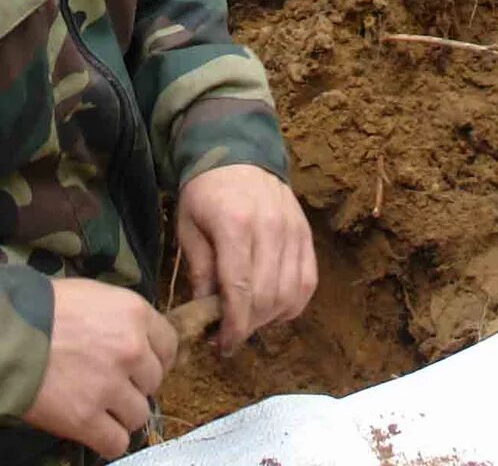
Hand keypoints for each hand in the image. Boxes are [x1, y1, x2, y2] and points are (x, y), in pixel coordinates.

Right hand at [23, 278, 175, 459]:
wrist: (2, 332)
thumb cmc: (42, 306)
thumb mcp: (91, 295)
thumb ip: (120, 318)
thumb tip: (135, 338)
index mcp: (134, 314)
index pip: (169, 345)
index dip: (156, 358)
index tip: (140, 366)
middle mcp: (131, 350)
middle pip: (154, 382)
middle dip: (135, 385)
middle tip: (109, 382)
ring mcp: (110, 387)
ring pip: (139, 415)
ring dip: (121, 414)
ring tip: (97, 405)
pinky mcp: (86, 419)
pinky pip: (117, 442)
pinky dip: (107, 439)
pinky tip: (93, 428)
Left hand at [175, 163, 317, 354]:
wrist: (239, 151)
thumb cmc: (206, 191)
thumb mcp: (189, 225)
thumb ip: (200, 268)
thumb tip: (207, 312)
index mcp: (236, 225)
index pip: (241, 289)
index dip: (233, 326)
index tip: (221, 346)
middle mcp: (271, 228)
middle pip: (267, 297)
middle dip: (248, 326)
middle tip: (228, 335)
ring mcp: (294, 231)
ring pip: (291, 294)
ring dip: (269, 319)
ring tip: (248, 321)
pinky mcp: (306, 234)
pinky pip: (308, 282)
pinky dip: (292, 305)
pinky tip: (272, 309)